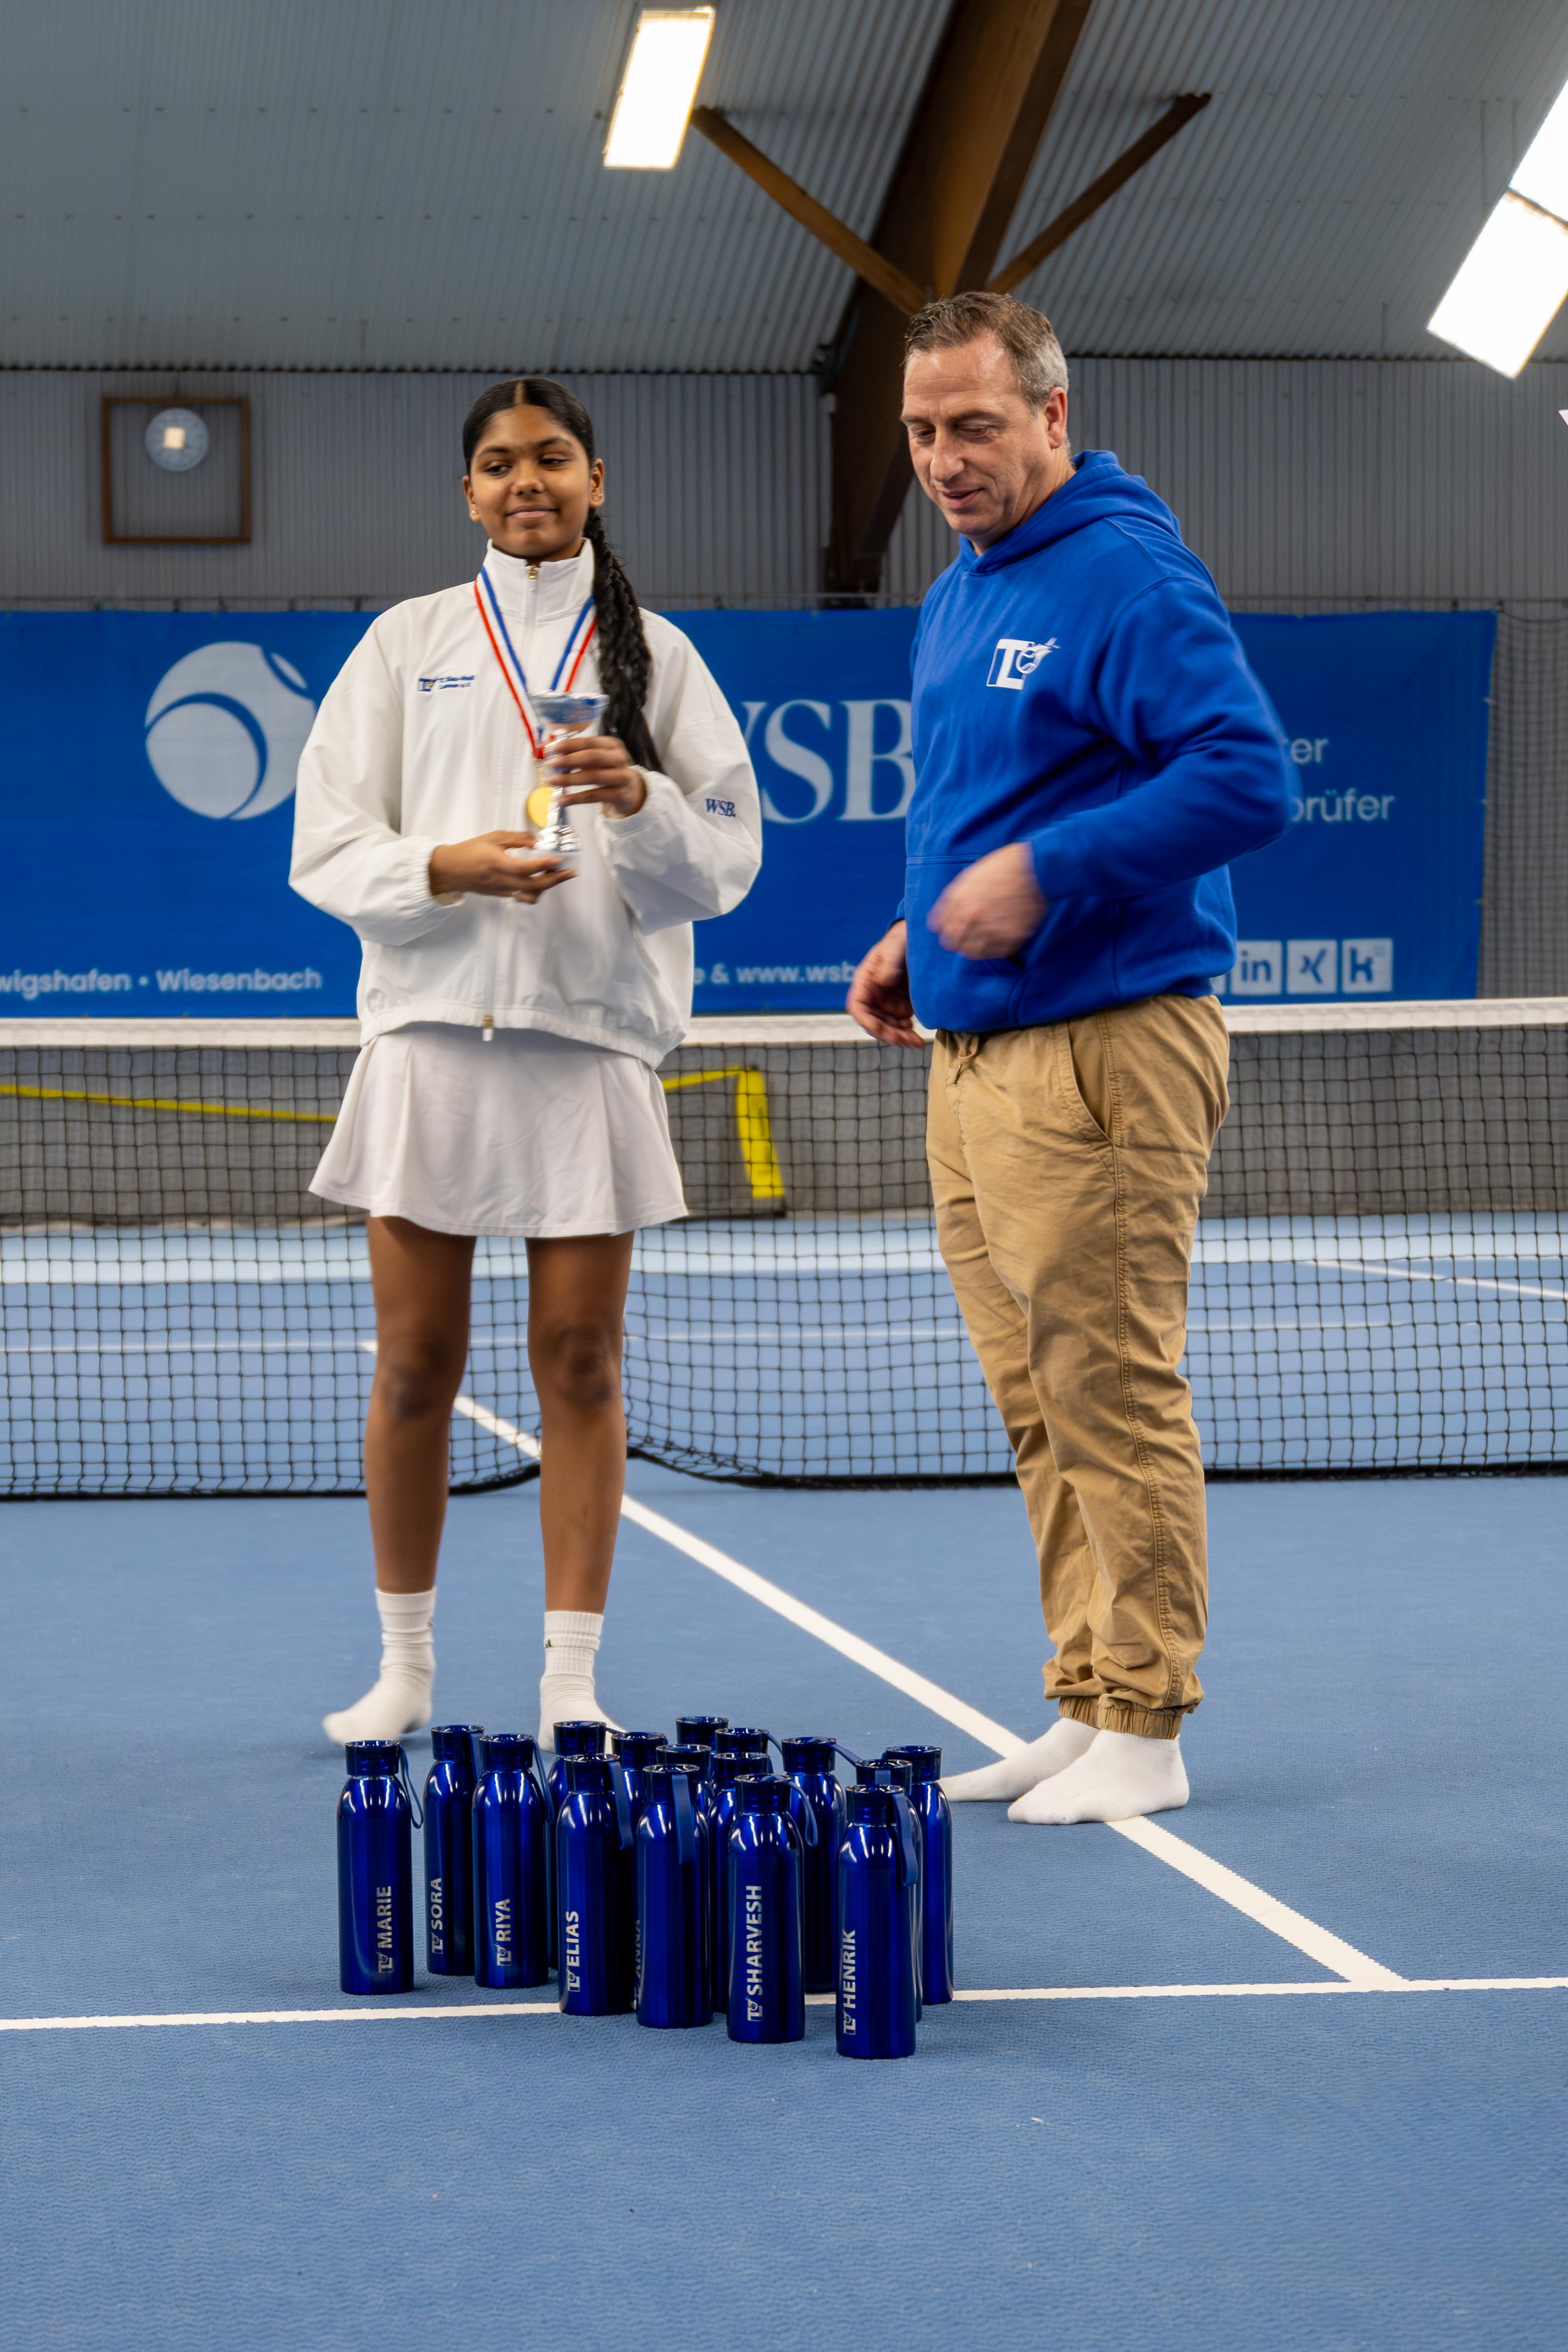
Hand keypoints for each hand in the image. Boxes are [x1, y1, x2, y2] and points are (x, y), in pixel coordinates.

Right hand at [428, 832, 575, 903]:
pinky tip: (541, 881)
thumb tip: (536, 842)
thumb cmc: (470, 850)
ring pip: (531, 895)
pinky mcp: (502, 895)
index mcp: (498, 864)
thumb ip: (516, 838)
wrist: (450, 870)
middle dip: (556, 880)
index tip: (559, 860)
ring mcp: (503, 891)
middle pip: (535, 886)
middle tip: (571, 872)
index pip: (526, 869)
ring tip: (556, 876)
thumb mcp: (492, 837)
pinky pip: (523, 897)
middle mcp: (502, 881)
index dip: (544, 866)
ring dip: (547, 888)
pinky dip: (536, 891)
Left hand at [546, 728, 646, 817]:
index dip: (569, 745)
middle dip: (569, 759)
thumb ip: (575, 754)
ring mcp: (622, 777)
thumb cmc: (608, 771)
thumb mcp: (595, 759)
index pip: (588, 742)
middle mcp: (618, 758)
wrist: (632, 791)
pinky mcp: (620, 795)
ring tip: (552, 781)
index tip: (551, 749)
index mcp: (611, 745)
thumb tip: (548, 751)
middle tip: (550, 764)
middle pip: (593, 757)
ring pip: (594, 776)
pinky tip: (562, 800)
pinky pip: (595, 796)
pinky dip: (576, 799)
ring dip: (570, 779)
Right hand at [848, 921, 921, 1046]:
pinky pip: (900, 1025)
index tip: (881, 1030)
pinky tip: (917, 1034)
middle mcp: (873, 994)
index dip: (866, 1021)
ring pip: (887, 1027)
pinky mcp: (900, 1005)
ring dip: (900, 1037)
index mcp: (866, 980)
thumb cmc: (902, 939)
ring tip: (916, 1041)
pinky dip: (907, 1032)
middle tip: (909, 1042)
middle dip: (889, 1035)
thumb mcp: (895, 947)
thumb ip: (887, 964)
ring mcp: (886, 1002)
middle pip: (873, 1022)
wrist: (920, 938)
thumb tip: (881, 983)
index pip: (857, 1006)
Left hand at [928, 844, 1044, 958]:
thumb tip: (941, 919)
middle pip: (952, 942)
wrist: (1036, 868)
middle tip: (963, 936)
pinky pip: (995, 953)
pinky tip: (995, 940)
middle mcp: (971, 917)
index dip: (943, 926)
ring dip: (972, 947)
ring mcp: (991, 929)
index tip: (949, 926)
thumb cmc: (1003, 867)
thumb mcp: (971, 876)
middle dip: (955, 939)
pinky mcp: (1011, 937)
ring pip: (971, 952)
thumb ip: (954, 898)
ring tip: (979, 940)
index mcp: (958, 900)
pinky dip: (993, 949)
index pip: (939, 926)